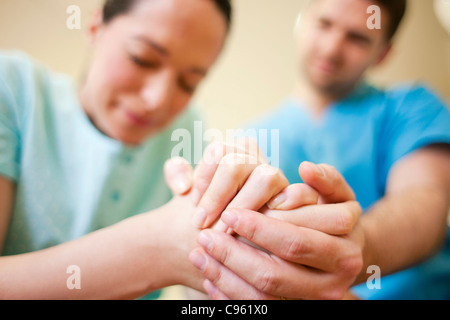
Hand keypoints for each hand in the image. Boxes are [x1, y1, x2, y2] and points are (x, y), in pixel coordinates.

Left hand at [164, 139, 288, 229]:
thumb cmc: (208, 213)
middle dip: (217, 195)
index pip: (218, 151)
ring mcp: (278, 178)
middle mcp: (256, 160)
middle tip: (201, 223)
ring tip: (227, 232)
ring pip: (266, 178)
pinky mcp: (297, 196)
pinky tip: (266, 223)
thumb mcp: (188, 192)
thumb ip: (177, 174)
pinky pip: (299, 194)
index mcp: (232, 152)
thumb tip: (182, 184)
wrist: (229, 237)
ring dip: (244, 205)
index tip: (193, 205)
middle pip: (237, 164)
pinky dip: (288, 203)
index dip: (203, 179)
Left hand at [189, 162, 364, 299]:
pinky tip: (210, 275)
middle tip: (206, 234)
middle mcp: (334, 280)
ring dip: (227, 274)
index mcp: (344, 248)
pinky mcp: (297, 309)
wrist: (340, 253)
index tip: (228, 212)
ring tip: (199, 253)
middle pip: (276, 271)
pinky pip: (260, 308)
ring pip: (264, 293)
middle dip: (235, 253)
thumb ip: (326, 180)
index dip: (258, 227)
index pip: (295, 238)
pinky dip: (231, 294)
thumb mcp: (337, 196)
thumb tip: (305, 168)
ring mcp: (315, 299)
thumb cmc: (332, 216)